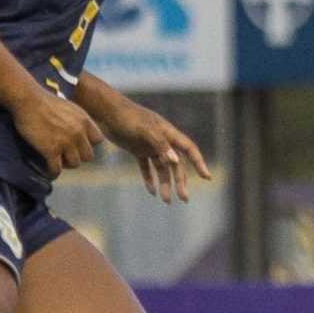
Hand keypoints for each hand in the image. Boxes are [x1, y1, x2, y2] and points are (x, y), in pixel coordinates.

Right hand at [12, 88, 104, 175]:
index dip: (88, 144)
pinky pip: (56, 169)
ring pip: (75, 164)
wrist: (28, 100)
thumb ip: (78, 120)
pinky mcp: (51, 150)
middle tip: (67, 155)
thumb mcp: (69, 107)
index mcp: (84, 121)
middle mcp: (78, 133)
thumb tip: (78, 129)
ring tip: (57, 161)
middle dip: (78, 156)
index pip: (98, 140)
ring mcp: (65, 142)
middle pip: (88, 155)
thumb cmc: (44, 101)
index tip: (79, 144)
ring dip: (66, 164)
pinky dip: (52, 172)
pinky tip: (48, 170)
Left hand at [99, 100, 213, 203]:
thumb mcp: (144, 130)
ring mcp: (150, 145)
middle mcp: (162, 140)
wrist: (106, 112)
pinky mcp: (137, 149)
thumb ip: (160, 144)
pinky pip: (147, 167)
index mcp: (169, 133)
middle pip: (176, 164)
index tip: (207, 177)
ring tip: (166, 200)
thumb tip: (175, 161)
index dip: (199, 162)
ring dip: (165, 183)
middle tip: (184, 198)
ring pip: (162, 168)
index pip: (189, 149)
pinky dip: (149, 178)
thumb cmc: (127, 118)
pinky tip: (151, 191)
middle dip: (181, 181)